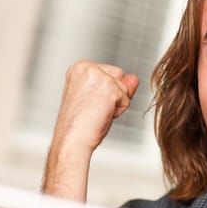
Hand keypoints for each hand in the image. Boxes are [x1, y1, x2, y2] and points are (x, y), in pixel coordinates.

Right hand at [42, 60, 138, 200]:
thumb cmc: (79, 124)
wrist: (72, 140)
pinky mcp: (110, 88)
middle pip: (119, 76)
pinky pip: (127, 100)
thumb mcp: (98, 98)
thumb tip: (134, 78)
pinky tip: (102, 115)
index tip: (89, 103)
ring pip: (125, 88)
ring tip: (96, 112)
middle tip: (93, 108)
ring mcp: (99, 76)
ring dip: (116, 104)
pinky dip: (118, 111)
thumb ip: (117, 84)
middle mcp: (87, 67)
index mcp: (80, 67)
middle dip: (113, 94)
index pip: (110, 72)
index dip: (105, 92)